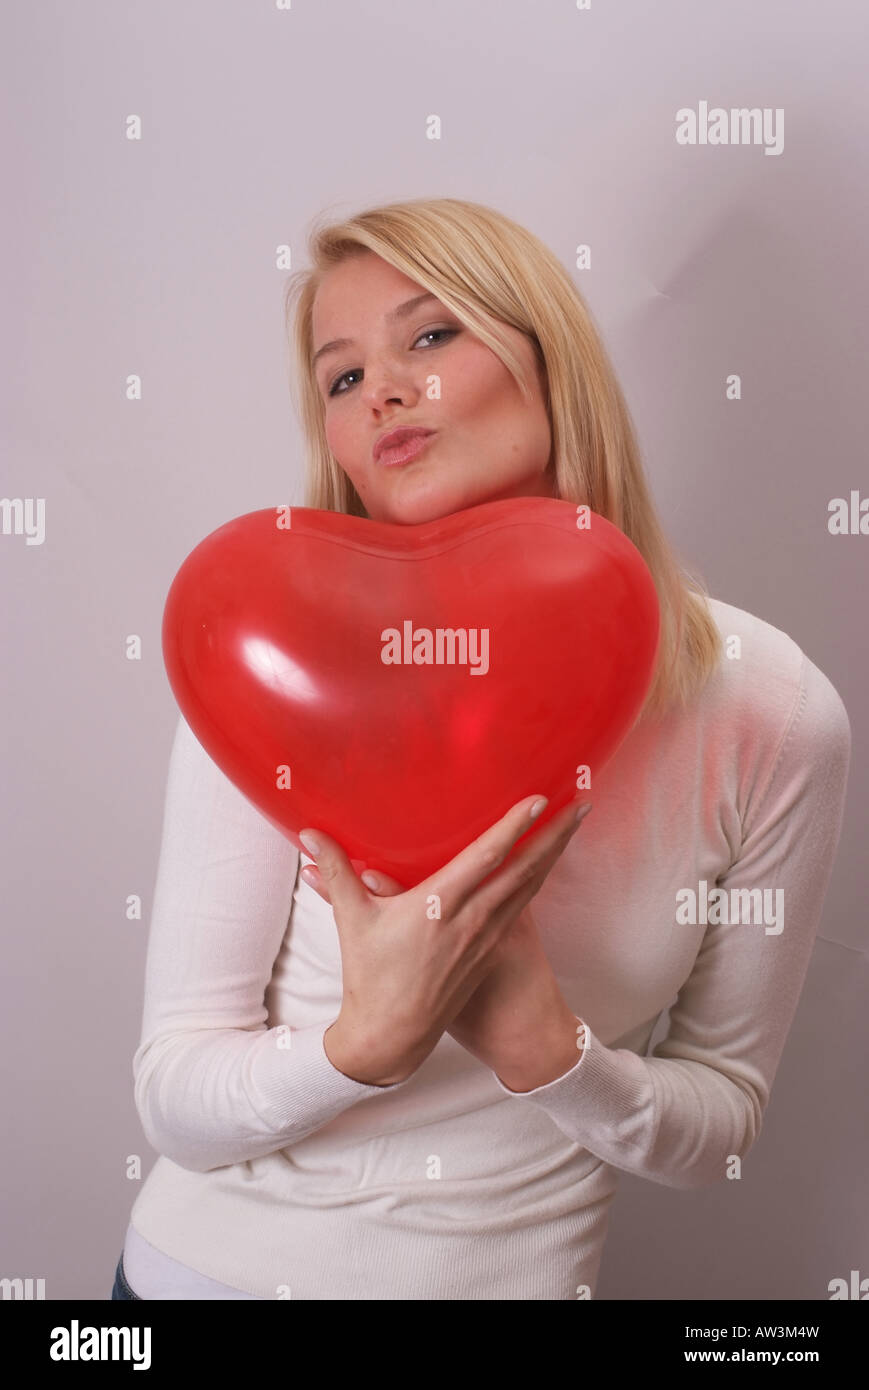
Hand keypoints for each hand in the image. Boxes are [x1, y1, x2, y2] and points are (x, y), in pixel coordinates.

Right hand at [298, 795, 591, 1086]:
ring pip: (529, 888)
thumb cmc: (370, 977)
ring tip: (572, 827)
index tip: (538, 799)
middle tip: (581, 805)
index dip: (513, 827)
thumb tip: (310, 834)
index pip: (486, 858)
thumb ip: (336, 871)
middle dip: (555, 836)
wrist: (391, 1036)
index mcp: (439, 907)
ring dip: (553, 855)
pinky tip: (543, 868)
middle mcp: (472, 920)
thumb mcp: (352, 920)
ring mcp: (486, 938)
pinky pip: (522, 908)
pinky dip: (536, 882)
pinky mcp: (489, 952)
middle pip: (525, 870)